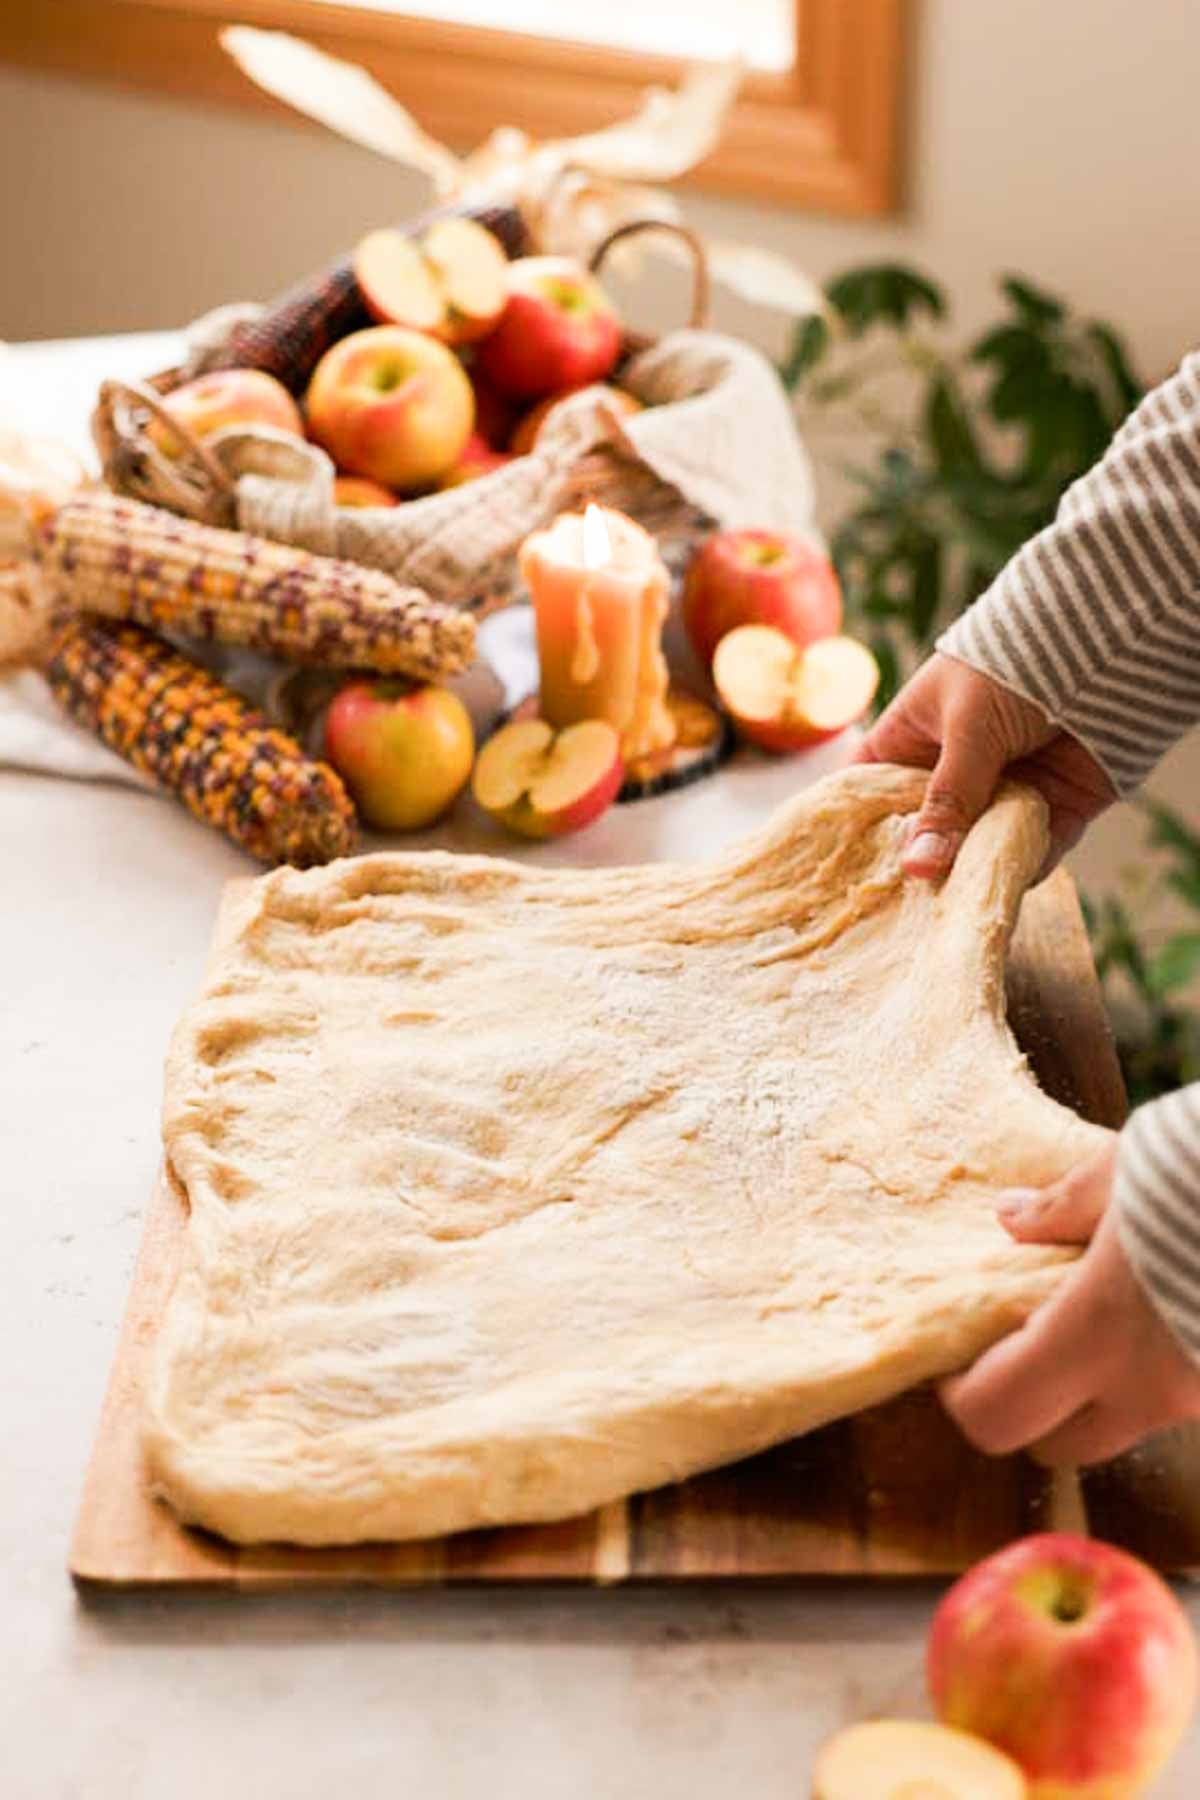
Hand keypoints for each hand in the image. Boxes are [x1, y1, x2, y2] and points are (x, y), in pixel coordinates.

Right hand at [856, 653, 1115, 878]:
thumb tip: (918, 868)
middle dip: (919, 867)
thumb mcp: (969, 728)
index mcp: (912, 742)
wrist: (1108, 643)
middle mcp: (952, 774)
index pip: (868, 792)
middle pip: (923, 836)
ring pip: (978, 851)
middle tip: (907, 905)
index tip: (845, 873)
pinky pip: (1033, 852)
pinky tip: (1012, 877)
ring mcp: (1002, 793)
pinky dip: (1025, 868)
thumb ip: (948, 799)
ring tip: (963, 897)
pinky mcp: (1053, 809)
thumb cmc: (1014, 664)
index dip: (856, 830)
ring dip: (974, 873)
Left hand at [941, 1141, 1199, 1464]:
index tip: (957, 1354)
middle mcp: (1152, 1387)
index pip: (998, 1416)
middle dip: (1030, 1406)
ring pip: (1128, 1425)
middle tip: (1023, 1338)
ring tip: (1098, 1309)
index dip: (962, 1395)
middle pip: (1060, 1446)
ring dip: (1098, 1390)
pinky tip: (1160, 1303)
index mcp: (1097, 1332)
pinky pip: (1181, 1398)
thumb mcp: (1126, 1165)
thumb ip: (1061, 1207)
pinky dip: (1156, 1369)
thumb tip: (1010, 1221)